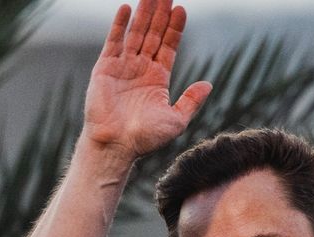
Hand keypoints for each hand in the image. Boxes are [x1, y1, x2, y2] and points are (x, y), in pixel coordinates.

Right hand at [81, 1, 211, 165]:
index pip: (168, 45)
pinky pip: (113, 42)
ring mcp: (122, 67)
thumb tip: (208, 85)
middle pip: (152, 34)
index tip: (181, 9)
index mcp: (158, 79)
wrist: (115, 146)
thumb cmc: (144, 138)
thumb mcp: (176, 120)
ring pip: (135, 33)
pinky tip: (127, 8)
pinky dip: (119, 25)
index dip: (175, 28)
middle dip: (160, 13)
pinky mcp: (104, 68)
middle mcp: (140, 69)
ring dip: (143, 13)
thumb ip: (191, 101)